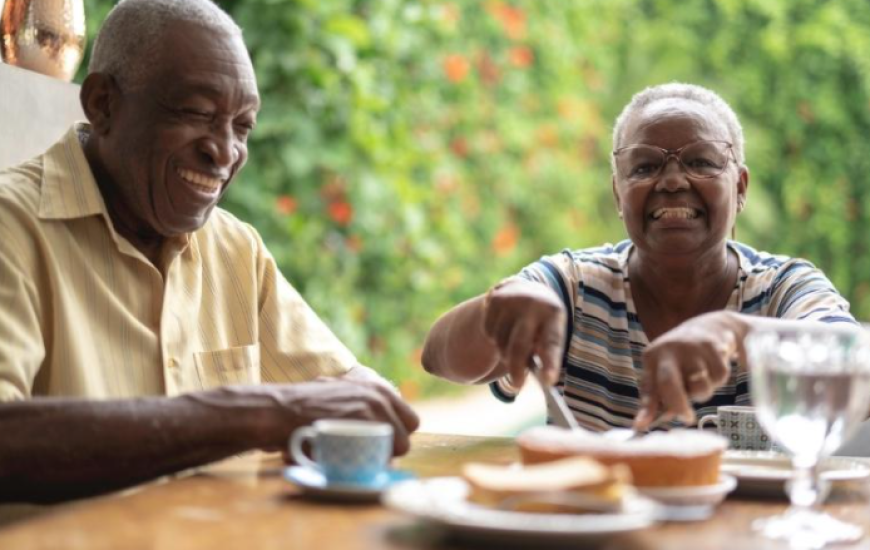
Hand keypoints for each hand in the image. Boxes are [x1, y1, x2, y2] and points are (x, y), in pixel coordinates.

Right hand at [216, 378, 419, 456]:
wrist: (281, 410)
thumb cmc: (306, 406)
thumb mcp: (342, 392)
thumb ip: (364, 402)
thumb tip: (382, 423)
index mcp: (379, 388)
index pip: (410, 420)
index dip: (397, 434)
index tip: (381, 442)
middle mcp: (381, 396)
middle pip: (407, 436)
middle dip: (393, 448)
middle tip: (370, 454)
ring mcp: (374, 411)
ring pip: (398, 448)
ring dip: (382, 457)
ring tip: (359, 458)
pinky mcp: (363, 427)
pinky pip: (382, 456)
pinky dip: (372, 464)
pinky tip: (354, 462)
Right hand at [482, 279, 565, 387]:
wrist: (524, 288)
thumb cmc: (541, 321)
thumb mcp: (550, 330)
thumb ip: (545, 352)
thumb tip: (543, 380)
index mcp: (553, 313)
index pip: (551, 342)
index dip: (550, 362)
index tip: (548, 382)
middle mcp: (532, 304)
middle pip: (519, 345)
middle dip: (517, 369)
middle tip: (517, 385)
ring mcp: (510, 300)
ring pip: (500, 342)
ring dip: (505, 352)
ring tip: (514, 344)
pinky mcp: (493, 299)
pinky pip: (489, 332)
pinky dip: (494, 338)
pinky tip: (504, 329)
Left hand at [635, 312, 744, 428]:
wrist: (712, 326)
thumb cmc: (684, 358)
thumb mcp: (665, 371)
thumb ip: (658, 396)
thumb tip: (646, 423)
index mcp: (652, 357)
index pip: (648, 387)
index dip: (646, 408)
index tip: (640, 426)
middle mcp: (668, 350)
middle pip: (669, 383)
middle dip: (678, 405)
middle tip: (686, 418)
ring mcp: (691, 347)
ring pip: (700, 387)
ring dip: (703, 392)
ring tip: (700, 380)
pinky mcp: (714, 347)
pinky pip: (719, 378)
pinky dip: (719, 380)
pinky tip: (713, 367)